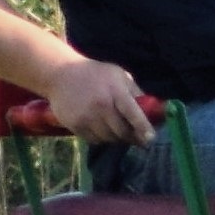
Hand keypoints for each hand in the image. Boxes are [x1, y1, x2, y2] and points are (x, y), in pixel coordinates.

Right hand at [41, 57, 157, 146]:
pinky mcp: (75, 125)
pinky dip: (102, 138)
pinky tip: (103, 130)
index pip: (133, 114)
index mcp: (115, 91)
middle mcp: (101, 106)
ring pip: (109, 138)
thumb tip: (154, 110)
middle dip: (133, 137)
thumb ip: (136, 92)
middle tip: (140, 139)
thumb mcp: (119, 75)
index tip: (151, 139)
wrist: (60, 74)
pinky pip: (94, 140)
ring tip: (120, 132)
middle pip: (122, 132)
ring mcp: (86, 117)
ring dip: (118, 139)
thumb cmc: (95, 74)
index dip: (143, 128)